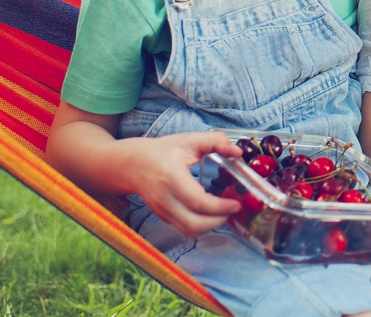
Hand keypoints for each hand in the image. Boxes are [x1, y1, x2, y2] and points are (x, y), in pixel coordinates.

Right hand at [127, 131, 242, 236]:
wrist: (133, 164)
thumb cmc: (163, 151)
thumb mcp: (189, 140)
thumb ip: (215, 141)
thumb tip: (238, 152)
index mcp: (171, 177)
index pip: (196, 201)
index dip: (219, 207)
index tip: (235, 204)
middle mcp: (164, 198)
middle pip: (193, 224)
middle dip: (218, 222)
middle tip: (233, 210)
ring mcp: (162, 211)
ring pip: (189, 230)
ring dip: (210, 226)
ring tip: (225, 212)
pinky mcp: (163, 217)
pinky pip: (184, 228)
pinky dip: (201, 225)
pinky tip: (211, 213)